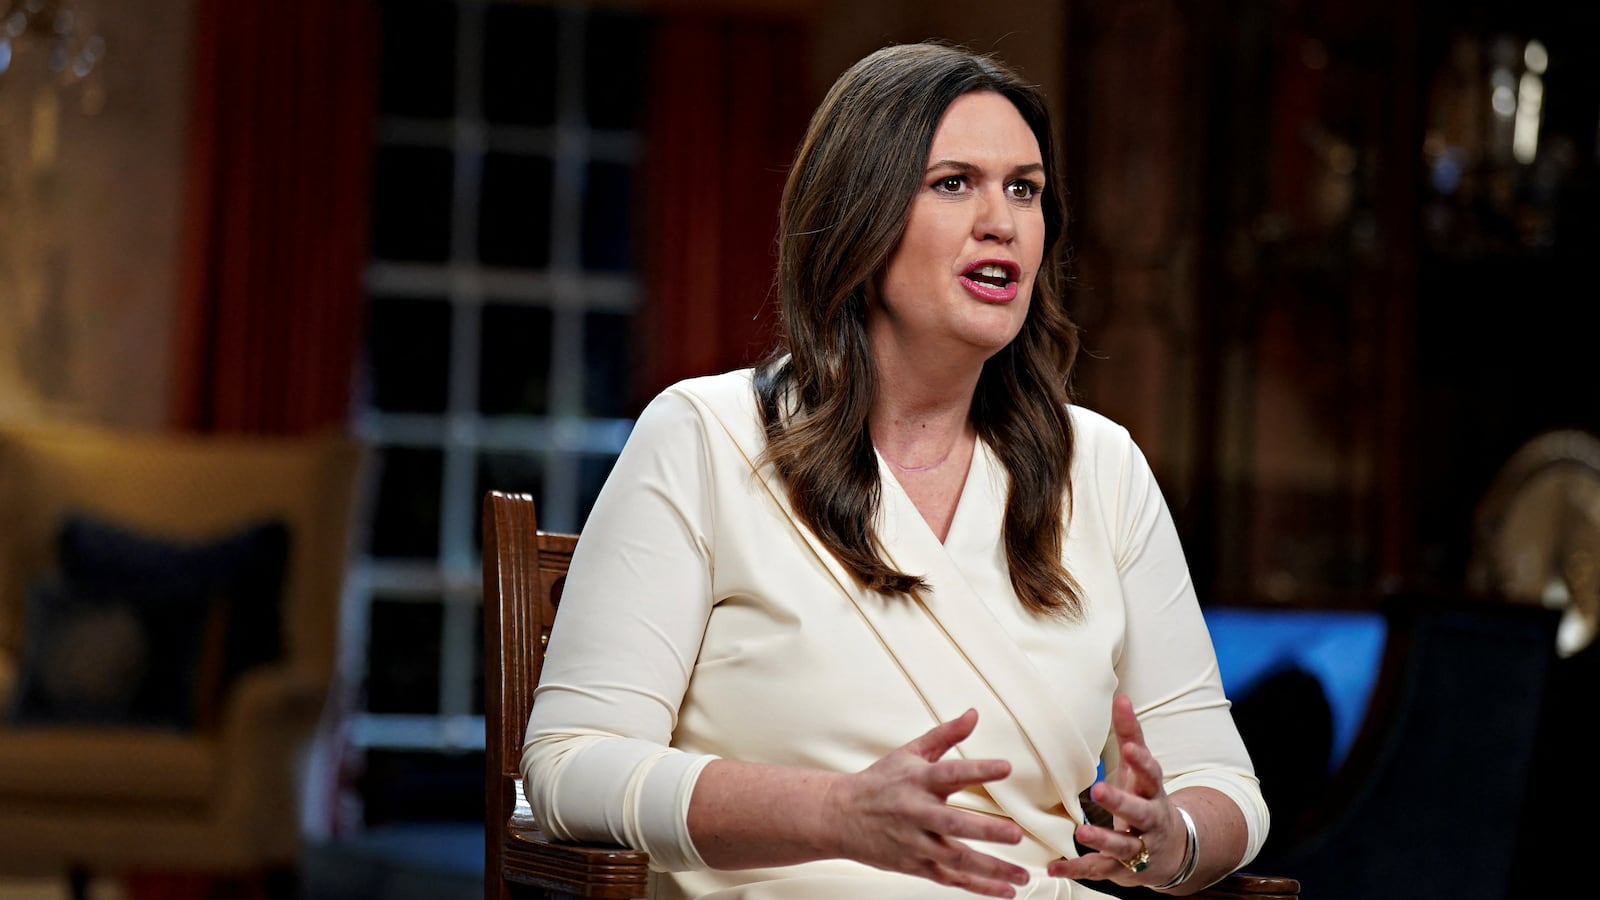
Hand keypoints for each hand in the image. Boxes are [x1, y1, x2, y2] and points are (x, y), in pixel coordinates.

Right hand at [824, 708, 1029, 897]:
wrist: (838, 816)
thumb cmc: (878, 783)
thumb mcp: (909, 752)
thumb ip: (945, 735)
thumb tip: (973, 715)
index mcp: (918, 780)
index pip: (951, 772)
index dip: (979, 769)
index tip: (1006, 767)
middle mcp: (917, 812)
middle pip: (953, 824)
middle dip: (985, 831)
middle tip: (1016, 835)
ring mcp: (915, 842)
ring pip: (955, 859)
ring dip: (990, 869)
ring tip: (1021, 875)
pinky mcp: (915, 864)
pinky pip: (950, 879)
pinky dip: (978, 887)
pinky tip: (1003, 890)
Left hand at [1048, 695, 1183, 887]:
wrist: (1171, 850)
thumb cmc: (1147, 799)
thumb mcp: (1141, 769)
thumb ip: (1131, 735)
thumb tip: (1121, 697)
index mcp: (1152, 792)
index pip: (1152, 775)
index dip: (1143, 761)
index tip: (1131, 748)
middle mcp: (1150, 820)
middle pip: (1140, 812)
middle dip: (1121, 803)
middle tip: (1099, 790)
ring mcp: (1138, 847)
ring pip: (1123, 846)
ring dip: (1102, 840)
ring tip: (1081, 833)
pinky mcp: (1122, 869)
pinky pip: (1098, 869)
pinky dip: (1076, 870)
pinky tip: (1054, 867)